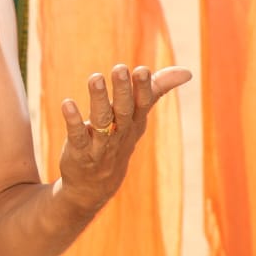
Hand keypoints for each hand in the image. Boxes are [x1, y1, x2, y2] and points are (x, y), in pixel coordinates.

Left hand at [57, 64, 190, 211]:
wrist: (95, 187)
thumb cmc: (118, 141)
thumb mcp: (137, 117)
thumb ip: (156, 91)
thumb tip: (187, 72)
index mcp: (134, 122)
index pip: (142, 104)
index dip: (143, 88)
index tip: (142, 69)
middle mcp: (120, 133)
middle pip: (123, 110)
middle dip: (122, 90)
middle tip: (120, 68)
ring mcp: (101, 145)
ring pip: (101, 121)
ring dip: (98, 99)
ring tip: (95, 77)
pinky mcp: (80, 153)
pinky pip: (77, 136)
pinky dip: (74, 121)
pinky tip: (67, 104)